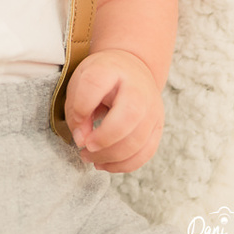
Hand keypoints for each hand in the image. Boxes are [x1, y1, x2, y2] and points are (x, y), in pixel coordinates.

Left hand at [63, 49, 163, 172]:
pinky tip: (104, 164)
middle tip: (84, 147)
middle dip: (103, 138)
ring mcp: (153, 109)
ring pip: (138, 141)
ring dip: (110, 156)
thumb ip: (76, 108)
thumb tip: (81, 140)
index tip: (75, 118)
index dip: (82, 105)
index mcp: (112, 69)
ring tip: (89, 157)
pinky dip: (123, 164)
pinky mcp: (158, 128)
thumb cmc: (103, 77)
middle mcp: (138, 88)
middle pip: (128, 116)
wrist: (133, 70)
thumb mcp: (81, 81)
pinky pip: (145, 153)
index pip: (95, 83)